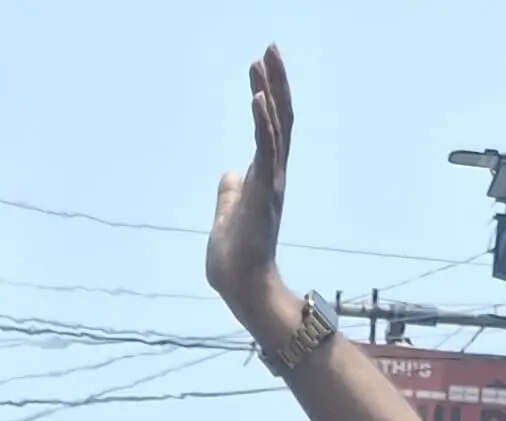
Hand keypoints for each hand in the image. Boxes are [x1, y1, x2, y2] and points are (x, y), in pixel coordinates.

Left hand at [206, 45, 292, 325]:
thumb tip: (229, 175)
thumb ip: (229, 194)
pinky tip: (257, 96)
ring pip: (276, 126)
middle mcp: (273, 175)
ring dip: (270, 90)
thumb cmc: (235, 261)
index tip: (260, 64)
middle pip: (279, 117)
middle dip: (276, 80)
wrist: (242, 289)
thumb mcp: (226, 217)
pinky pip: (266, 149)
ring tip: (262, 58)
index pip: (268, 127)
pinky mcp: (264, 193)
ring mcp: (271, 183)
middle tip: (270, 47)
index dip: (267, 94)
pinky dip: (262, 122)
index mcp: (264, 178)